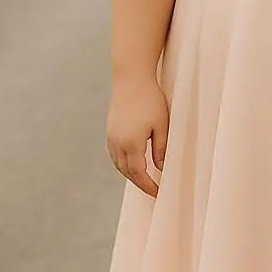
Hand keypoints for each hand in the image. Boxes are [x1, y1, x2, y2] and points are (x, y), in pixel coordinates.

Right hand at [106, 72, 169, 196]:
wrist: (131, 78)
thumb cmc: (150, 99)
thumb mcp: (162, 125)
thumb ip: (161, 149)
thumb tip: (161, 169)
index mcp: (131, 143)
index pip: (139, 174)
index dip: (148, 186)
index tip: (159, 193)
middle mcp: (117, 143)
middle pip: (127, 172)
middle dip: (140, 183)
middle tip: (154, 190)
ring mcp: (111, 137)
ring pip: (118, 164)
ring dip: (131, 175)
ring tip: (145, 180)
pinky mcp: (110, 131)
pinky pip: (114, 155)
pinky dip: (123, 164)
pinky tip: (133, 164)